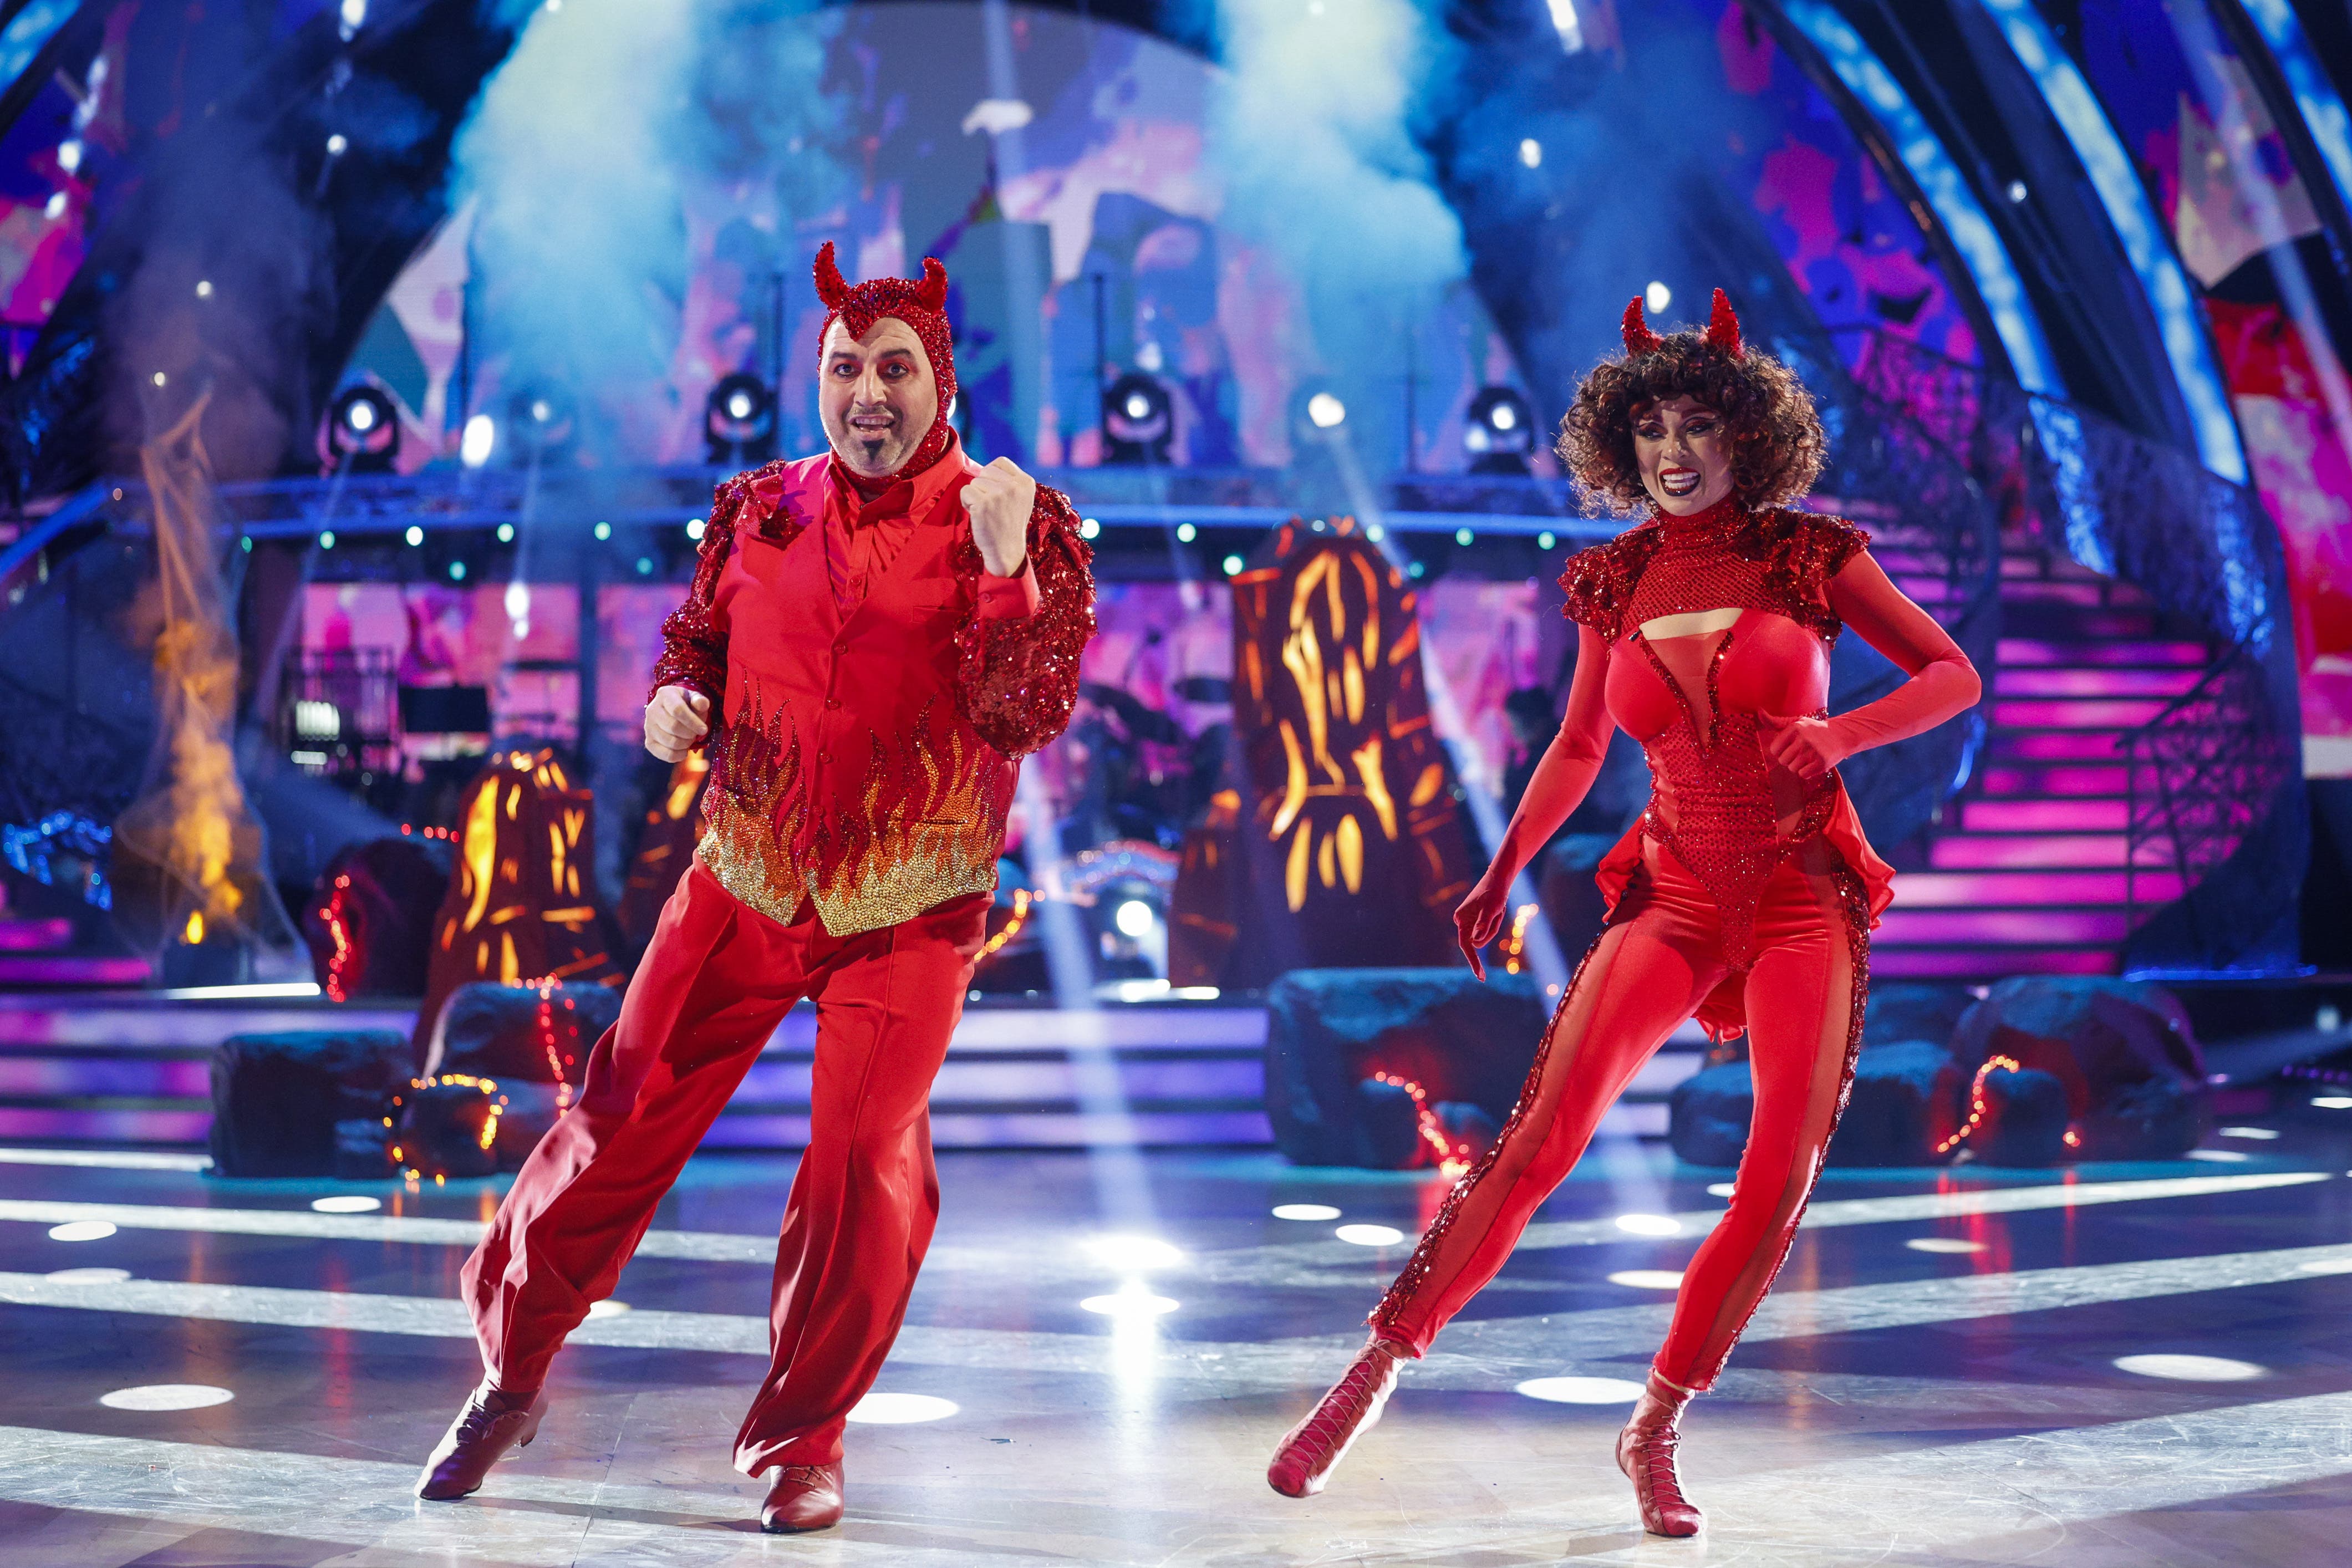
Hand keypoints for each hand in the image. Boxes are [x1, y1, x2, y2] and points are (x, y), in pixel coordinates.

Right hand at [645, 685, 710, 761]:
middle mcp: (652, 710)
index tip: (704, 729)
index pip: (677, 710)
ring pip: (670, 742)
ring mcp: (648, 727)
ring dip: (686, 744)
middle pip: (673, 727)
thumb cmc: (688, 705)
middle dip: (690, 733)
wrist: (675, 713)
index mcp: (665, 695)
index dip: (693, 722)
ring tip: (689, 739)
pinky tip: (684, 750)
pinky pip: (664, 754)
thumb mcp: (695, 699)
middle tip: (695, 733)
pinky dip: (678, 756)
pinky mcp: (649, 741)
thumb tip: (702, 704)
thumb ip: (700, 701)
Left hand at [963, 456, 1035, 577]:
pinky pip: (965, 492)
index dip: (993, 477)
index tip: (999, 495)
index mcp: (1026, 482)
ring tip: (987, 512)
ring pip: (974, 482)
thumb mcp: (1020, 498)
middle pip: (985, 471)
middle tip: (992, 506)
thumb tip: (986, 468)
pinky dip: (967, 503)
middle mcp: (1014, 486)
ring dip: (975, 496)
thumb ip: (1010, 480)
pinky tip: (978, 516)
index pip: (1000, 462)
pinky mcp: (983, 504)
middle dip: (984, 487)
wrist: (1006, 550)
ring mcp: (999, 494)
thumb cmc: (1009, 523)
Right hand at [1453, 865, 1513, 980]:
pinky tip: (1496, 910)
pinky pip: (1486, 930)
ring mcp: (1466, 921)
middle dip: (1491, 931)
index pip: (1466, 946)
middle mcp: (1460, 921)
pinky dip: (1494, 924)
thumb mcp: (1492, 908)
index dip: (1473, 962)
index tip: (1481, 976)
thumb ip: (1483, 924)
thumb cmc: (1495, 893)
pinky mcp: (1473, 920)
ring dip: (1494, 926)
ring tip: (1498, 909)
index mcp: (1461, 919)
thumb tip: (1476, 940)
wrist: (1498, 879)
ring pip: (1484, 936)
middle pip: (1478, 941)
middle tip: (1498, 912)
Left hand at [1758, 711, 1846, 782]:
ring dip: (1798, 766)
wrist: (1841, 735)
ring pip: (1792, 768)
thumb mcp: (1795, 722)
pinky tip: (1814, 763)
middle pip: (1783, 761)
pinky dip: (1807, 772)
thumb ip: (1775, 721)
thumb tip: (1759, 711)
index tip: (1790, 746)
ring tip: (1808, 757)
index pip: (1774, 749)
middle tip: (1801, 752)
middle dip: (1790, 759)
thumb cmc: (1812, 730)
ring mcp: (1813, 750)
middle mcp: (1803, 738)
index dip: (1781, 750)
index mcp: (1794, 728)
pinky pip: (1803, 774)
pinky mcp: (1822, 762)